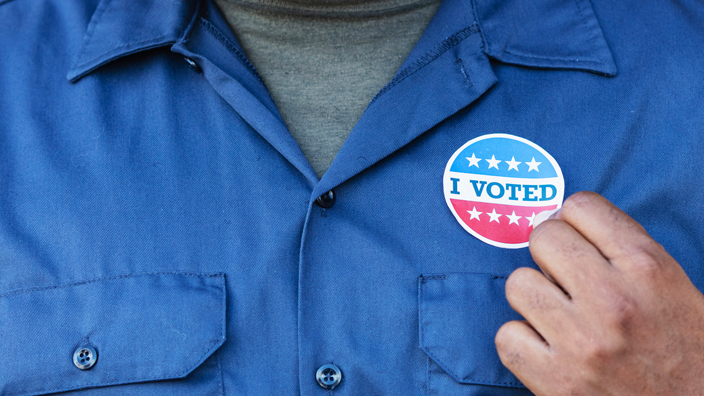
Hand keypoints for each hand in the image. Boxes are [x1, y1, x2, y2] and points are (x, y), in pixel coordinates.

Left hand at [495, 191, 703, 394]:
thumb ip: (621, 250)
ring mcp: (580, 341)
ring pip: (518, 283)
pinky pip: (506, 336)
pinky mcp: (556, 380)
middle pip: (542, 237)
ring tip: (558, 315)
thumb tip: (559, 219)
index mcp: (647, 267)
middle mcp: (611, 298)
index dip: (573, 220)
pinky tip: (546, 347)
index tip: (575, 238)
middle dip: (550, 254)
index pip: (580, 206)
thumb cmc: (686, 349)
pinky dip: (521, 341)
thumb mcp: (673, 284)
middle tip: (564, 277)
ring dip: (533, 297)